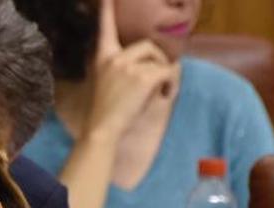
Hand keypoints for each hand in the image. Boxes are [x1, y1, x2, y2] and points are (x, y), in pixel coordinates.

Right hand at [84, 0, 176, 142]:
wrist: (102, 129)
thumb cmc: (107, 111)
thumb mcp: (109, 82)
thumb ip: (125, 68)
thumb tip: (154, 65)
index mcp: (103, 57)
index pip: (105, 28)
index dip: (106, 10)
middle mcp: (115, 57)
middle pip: (148, 46)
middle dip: (158, 61)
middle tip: (159, 80)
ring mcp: (128, 66)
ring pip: (159, 60)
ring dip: (165, 73)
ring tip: (160, 90)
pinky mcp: (143, 77)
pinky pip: (167, 72)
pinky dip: (171, 83)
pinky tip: (164, 94)